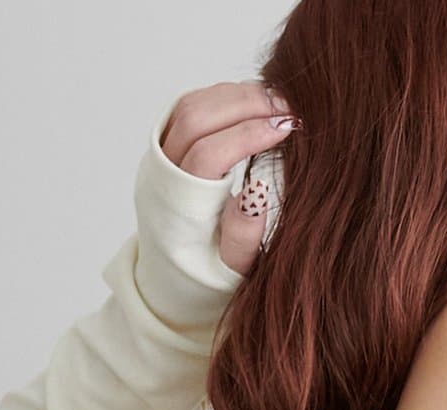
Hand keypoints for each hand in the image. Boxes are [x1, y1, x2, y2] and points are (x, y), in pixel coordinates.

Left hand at [158, 80, 300, 277]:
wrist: (172, 277)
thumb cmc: (209, 273)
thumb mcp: (233, 268)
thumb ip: (244, 235)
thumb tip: (258, 189)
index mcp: (178, 208)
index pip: (209, 153)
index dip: (249, 134)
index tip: (287, 128)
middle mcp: (161, 175)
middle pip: (195, 118)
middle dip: (245, 104)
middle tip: (288, 108)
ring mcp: (158, 156)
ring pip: (190, 105)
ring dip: (234, 95)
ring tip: (275, 102)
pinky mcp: (163, 145)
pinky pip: (188, 106)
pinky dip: (222, 97)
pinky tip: (252, 103)